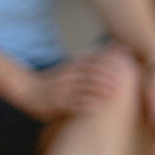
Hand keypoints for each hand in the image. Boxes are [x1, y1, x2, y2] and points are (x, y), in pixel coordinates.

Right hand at [7, 49, 135, 122]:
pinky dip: (84, 104)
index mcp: (74, 65)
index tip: (126, 66)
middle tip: (124, 82)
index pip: (95, 61)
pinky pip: (71, 103)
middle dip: (109, 77)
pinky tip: (96, 106)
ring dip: (100, 90)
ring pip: (83, 87)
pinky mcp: (56, 103)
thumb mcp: (73, 66)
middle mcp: (69, 75)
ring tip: (115, 94)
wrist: (28, 90)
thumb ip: (92, 60)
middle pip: (92, 73)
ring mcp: (62, 89)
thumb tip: (118, 48)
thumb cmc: (56, 79)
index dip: (111, 63)